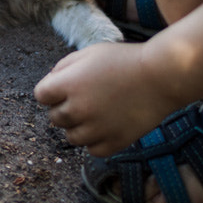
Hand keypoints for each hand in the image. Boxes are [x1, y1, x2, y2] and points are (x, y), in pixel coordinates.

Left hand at [33, 42, 179, 156]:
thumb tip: (50, 84)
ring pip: (71, 137)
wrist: (161, 76)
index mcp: (68, 85)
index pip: (40, 96)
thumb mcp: (88, 53)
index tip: (65, 87)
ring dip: (78, 127)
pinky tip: (105, 125)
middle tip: (84, 98)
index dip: (51, 91)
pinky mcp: (114, 143)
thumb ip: (63, 68)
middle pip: (55, 118)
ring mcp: (96, 129)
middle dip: (64, 108)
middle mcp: (78, 109)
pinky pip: (92, 150)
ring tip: (96, 113)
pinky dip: (96, 141)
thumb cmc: (124, 60)